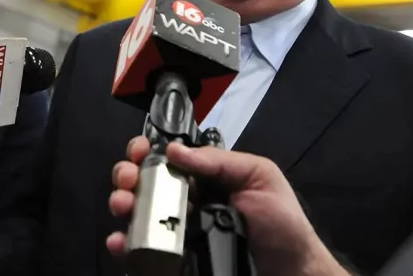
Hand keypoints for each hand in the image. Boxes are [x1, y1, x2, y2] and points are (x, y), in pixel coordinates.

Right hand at [107, 137, 350, 275]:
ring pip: (137, 212)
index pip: (166, 156)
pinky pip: (144, 249)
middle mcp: (185, 199)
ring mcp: (177, 230)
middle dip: (127, 175)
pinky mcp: (175, 258)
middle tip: (127, 182)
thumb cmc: (280, 223)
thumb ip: (219, 162)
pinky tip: (120, 242)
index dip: (145, 150)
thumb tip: (173, 150)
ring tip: (123, 207)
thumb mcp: (259, 177)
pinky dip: (124, 243)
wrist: (291, 274)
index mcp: (204, 176)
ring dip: (122, 204)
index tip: (137, 152)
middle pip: (143, 181)